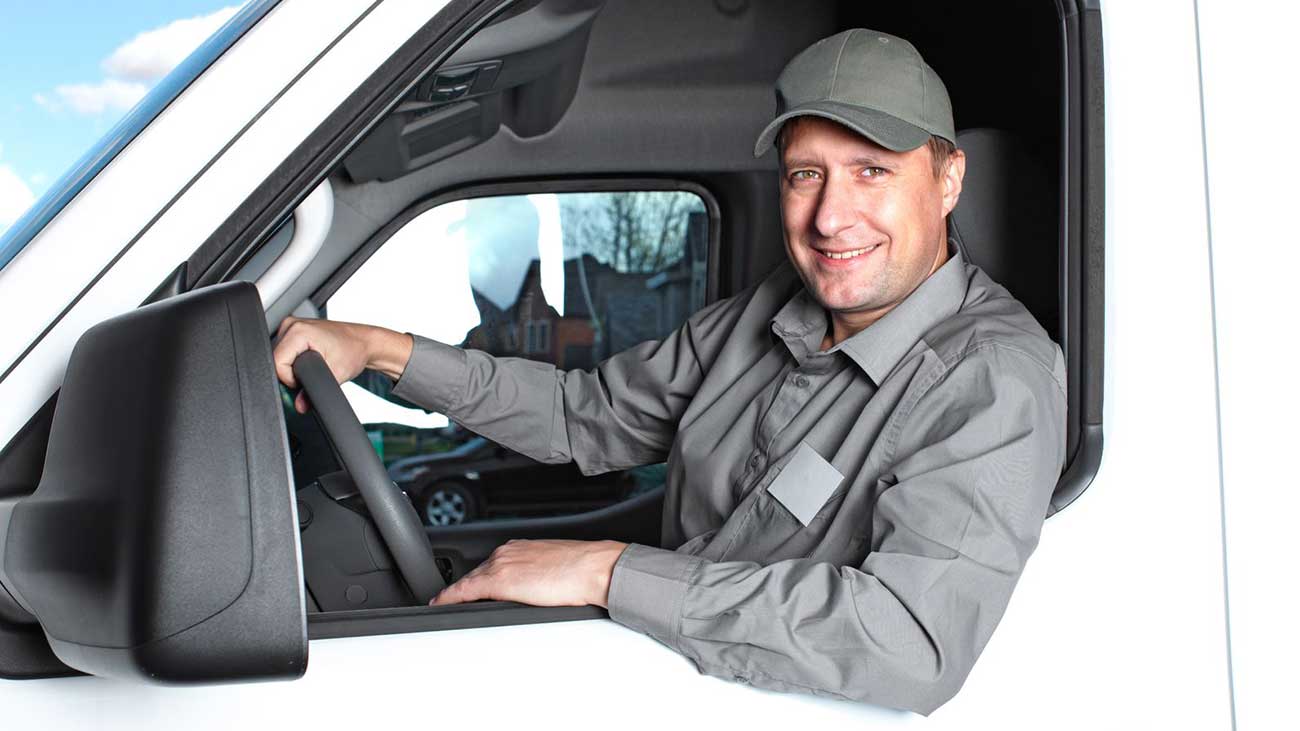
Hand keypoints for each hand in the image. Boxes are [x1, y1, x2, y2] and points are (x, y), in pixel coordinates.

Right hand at [272, 317, 412, 412]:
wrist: (363, 341)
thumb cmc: (354, 351)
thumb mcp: (336, 374)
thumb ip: (314, 392)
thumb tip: (300, 405)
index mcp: (299, 331)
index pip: (278, 363)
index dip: (290, 378)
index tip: (307, 379)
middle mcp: (292, 325)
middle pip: (277, 360)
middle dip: (292, 373)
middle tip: (314, 370)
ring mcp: (291, 326)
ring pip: (279, 357)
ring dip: (293, 367)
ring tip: (314, 363)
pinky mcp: (293, 330)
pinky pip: (284, 351)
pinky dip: (294, 360)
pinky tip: (309, 359)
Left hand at [430, 539, 628, 608]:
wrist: (593, 567)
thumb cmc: (583, 569)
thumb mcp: (553, 566)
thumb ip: (536, 572)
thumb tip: (532, 587)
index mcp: (520, 547)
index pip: (489, 565)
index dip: (474, 580)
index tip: (465, 589)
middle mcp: (507, 552)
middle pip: (475, 574)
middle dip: (463, 588)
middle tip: (448, 600)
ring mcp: (502, 565)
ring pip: (469, 581)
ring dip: (456, 593)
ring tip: (443, 604)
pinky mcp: (500, 580)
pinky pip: (465, 590)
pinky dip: (450, 597)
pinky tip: (442, 604)